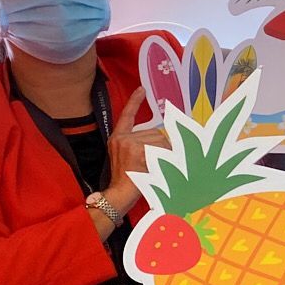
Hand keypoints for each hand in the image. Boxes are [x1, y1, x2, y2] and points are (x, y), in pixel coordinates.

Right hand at [105, 89, 170, 204]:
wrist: (118, 194)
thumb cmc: (127, 181)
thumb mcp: (129, 158)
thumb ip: (141, 146)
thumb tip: (164, 139)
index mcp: (118, 139)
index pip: (127, 116)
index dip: (134, 102)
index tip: (141, 89)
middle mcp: (122, 139)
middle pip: (155, 134)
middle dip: (163, 147)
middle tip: (157, 163)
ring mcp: (129, 144)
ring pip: (161, 141)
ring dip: (166, 154)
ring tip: (155, 168)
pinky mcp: (137, 151)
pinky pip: (162, 150)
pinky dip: (167, 159)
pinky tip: (157, 168)